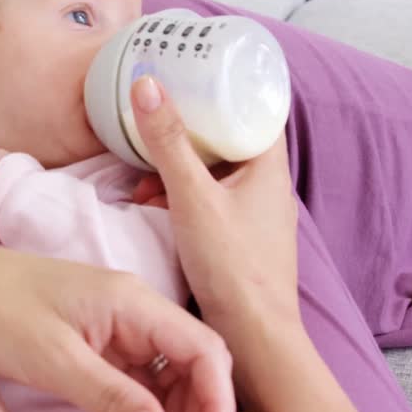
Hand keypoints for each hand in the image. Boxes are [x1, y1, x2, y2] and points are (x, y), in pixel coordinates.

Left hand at [0, 249, 234, 411]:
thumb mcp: (52, 360)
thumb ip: (108, 396)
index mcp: (132, 302)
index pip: (202, 351)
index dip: (218, 404)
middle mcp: (136, 310)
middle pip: (196, 365)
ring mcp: (120, 326)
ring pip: (173, 375)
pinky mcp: (103, 343)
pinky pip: (145, 378)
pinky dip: (153, 411)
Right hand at [129, 76, 300, 403]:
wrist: (252, 336)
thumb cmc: (233, 267)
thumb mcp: (192, 197)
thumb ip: (167, 143)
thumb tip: (147, 83)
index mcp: (269, 166)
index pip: (253, 108)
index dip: (223, 88)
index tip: (189, 74)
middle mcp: (268, 187)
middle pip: (227, 138)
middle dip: (187, 131)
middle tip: (153, 121)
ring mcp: (254, 214)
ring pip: (214, 173)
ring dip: (178, 169)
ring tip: (142, 175)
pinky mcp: (239, 239)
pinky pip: (208, 202)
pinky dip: (181, 198)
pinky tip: (152, 208)